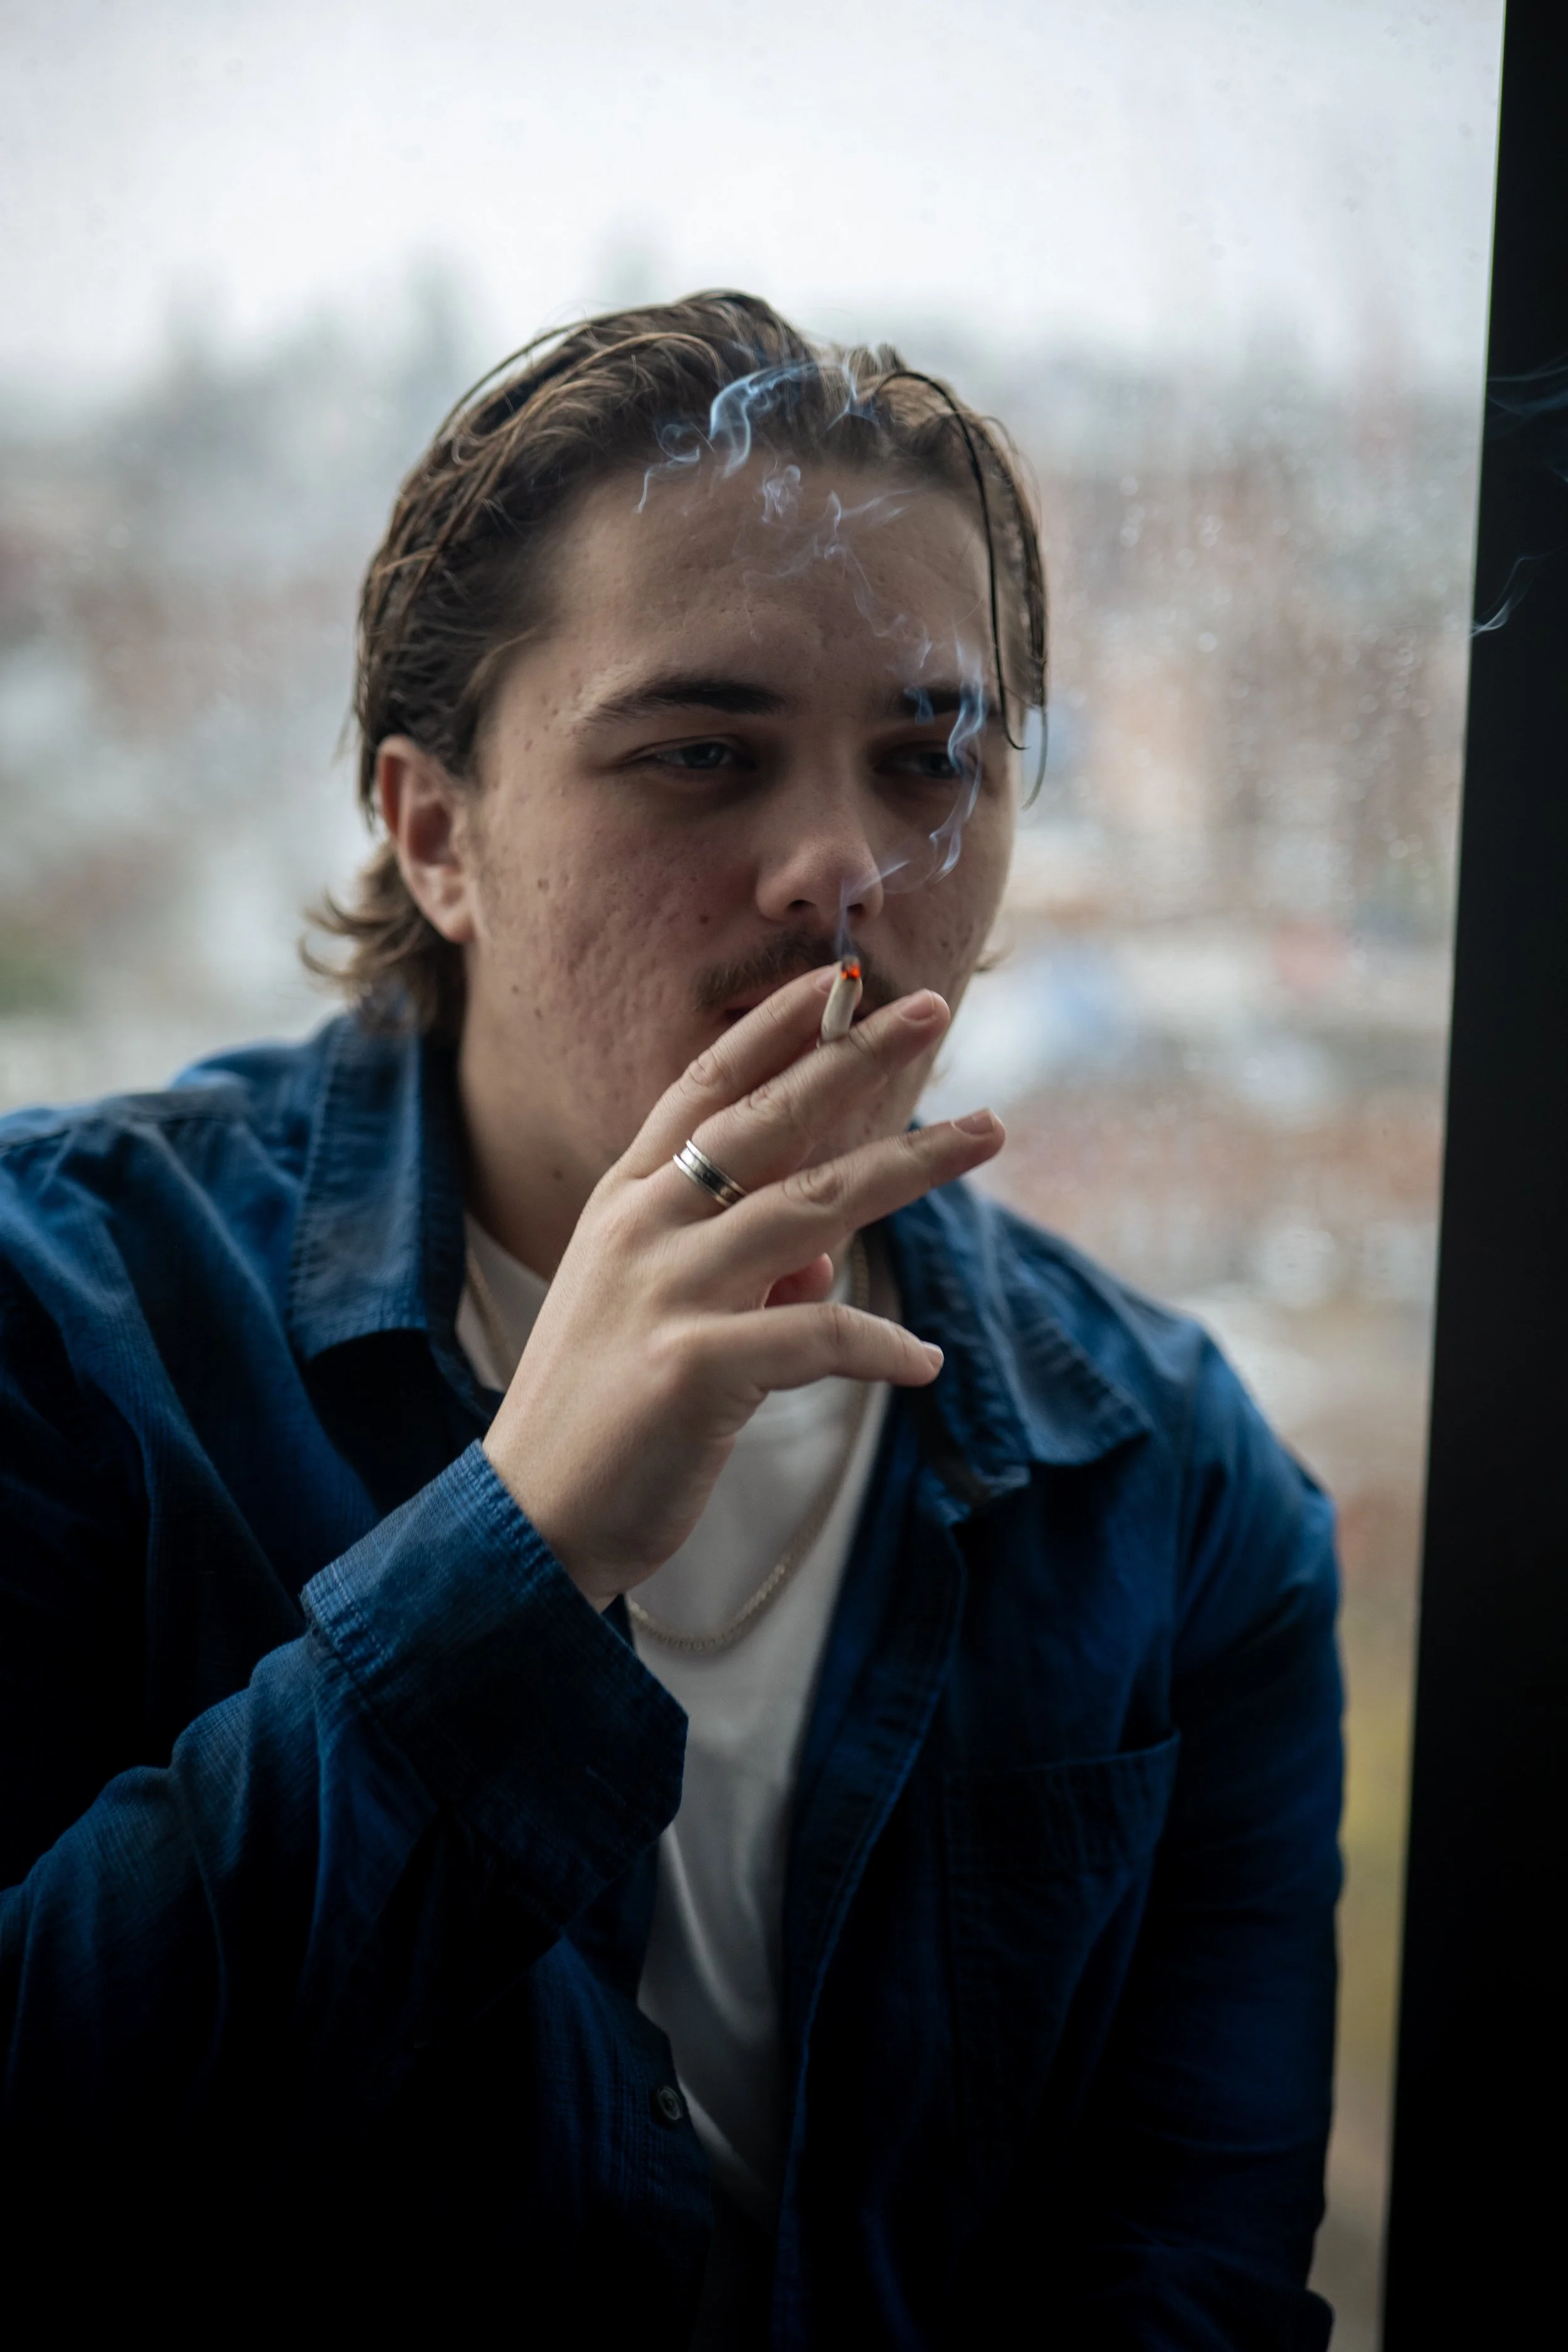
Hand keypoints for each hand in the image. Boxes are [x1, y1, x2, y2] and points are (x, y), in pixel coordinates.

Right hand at [481, 965, 1003, 1606]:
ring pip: (814, 1206)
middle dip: (856, 1057)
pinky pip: (821, 1333)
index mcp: (624, 1204)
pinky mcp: (696, 1366)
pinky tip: (924, 1362)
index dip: (772, 1030)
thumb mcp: (660, 1318)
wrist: (533, 1520)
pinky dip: (882, 1346)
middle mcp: (643, 1229)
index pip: (704, 1088)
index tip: (835, 981)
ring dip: (911, 1166)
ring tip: (986, 1133)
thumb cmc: (603, 1415)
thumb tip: (825, 1258)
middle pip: (770, 1121)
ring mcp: (668, 1292)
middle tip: (934, 1008)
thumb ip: (741, 1272)